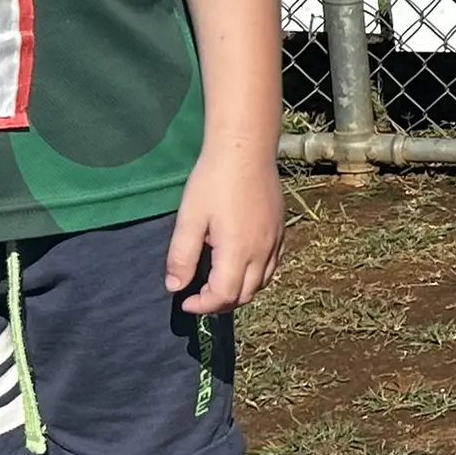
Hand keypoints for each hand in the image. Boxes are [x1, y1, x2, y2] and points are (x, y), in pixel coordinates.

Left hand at [166, 147, 283, 315]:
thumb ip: (181, 257)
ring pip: (262, 282)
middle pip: (245, 295)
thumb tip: (175, 287)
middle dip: (220, 303)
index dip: (203, 306)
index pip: (223, 296)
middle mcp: (262, 252)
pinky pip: (273, 265)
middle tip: (198, 295)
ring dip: (240, 291)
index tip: (184, 300)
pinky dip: (256, 275)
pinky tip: (242, 264)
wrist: (246, 149)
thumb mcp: (190, 218)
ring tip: (218, 283)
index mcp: (238, 252)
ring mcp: (275, 241)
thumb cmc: (213, 181)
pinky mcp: (280, 230)